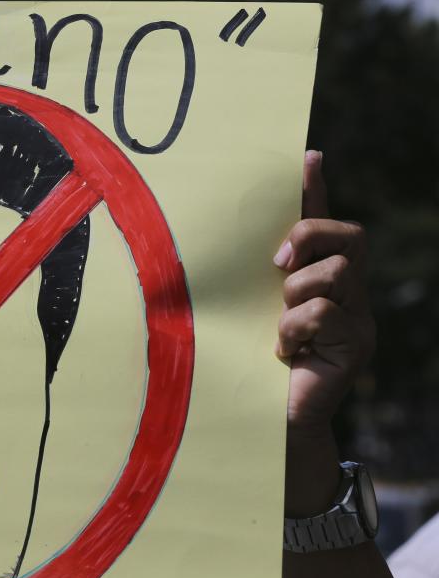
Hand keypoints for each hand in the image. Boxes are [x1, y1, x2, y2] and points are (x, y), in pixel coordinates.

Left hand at [275, 151, 375, 516]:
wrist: (268, 420)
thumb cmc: (250, 363)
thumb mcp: (246, 310)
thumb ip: (247, 278)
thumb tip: (222, 235)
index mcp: (313, 279)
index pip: (324, 225)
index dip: (317, 191)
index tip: (307, 157)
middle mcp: (344, 292)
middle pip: (348, 236)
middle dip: (308, 238)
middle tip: (276, 265)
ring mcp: (356, 318)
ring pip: (336, 272)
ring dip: (296, 294)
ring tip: (279, 327)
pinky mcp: (356, 344)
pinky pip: (326, 310)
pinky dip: (296, 327)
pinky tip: (285, 352)